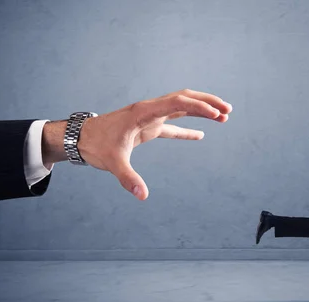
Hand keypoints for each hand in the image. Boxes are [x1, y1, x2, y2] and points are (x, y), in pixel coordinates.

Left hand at [42, 89, 231, 200]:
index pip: (177, 102)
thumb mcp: (112, 162)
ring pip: (181, 107)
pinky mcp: (148, 127)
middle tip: (228, 110)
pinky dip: (188, 129)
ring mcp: (150, 117)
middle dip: (207, 102)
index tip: (216, 114)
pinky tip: (201, 135)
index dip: (199, 107)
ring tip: (223, 118)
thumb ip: (128, 178)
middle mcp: (150, 110)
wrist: (81, 138)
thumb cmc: (95, 145)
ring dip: (202, 110)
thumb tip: (142, 195)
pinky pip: (173, 125)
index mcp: (143, 112)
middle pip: (184, 98)